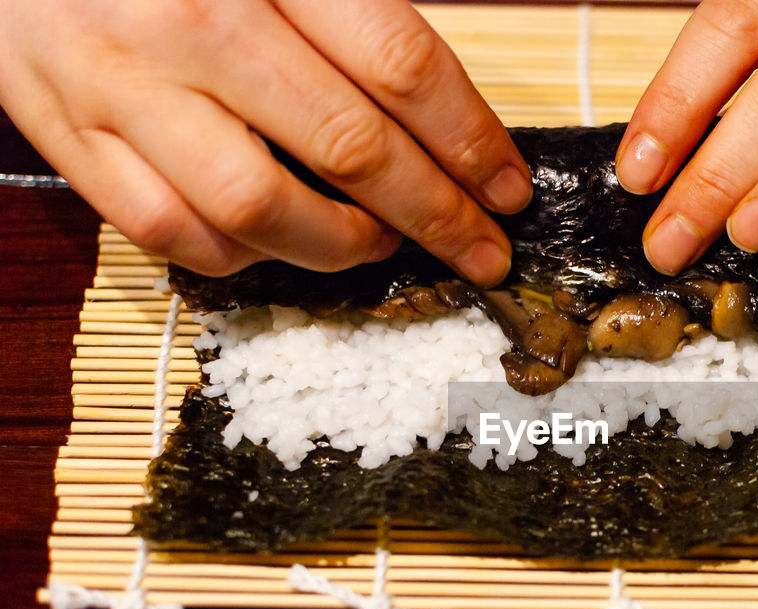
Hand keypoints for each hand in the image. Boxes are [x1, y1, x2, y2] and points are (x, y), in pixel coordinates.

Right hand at [0, 0, 530, 282]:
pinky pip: (171, 233)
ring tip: (380, 245)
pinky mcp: (70, 137)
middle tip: (482, 251)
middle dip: (437, 215)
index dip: (470, 142)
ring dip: (343, 246)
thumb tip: (445, 107)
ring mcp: (123, 87)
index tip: (508, 189)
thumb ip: (352, 11)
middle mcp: (192, 25)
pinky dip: (242, 256)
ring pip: (261, 209)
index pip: (399, 67)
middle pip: (350, 148)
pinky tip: (280, 243)